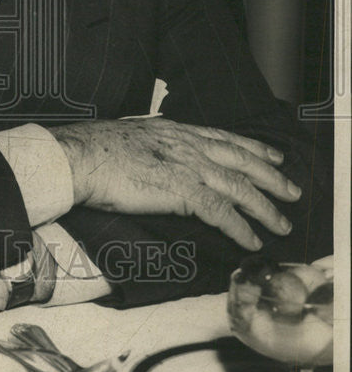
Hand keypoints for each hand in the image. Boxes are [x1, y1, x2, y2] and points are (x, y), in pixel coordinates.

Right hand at [47, 117, 300, 250]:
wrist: (80, 157)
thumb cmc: (94, 150)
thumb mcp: (131, 136)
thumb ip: (152, 144)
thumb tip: (155, 154)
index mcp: (174, 130)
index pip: (223, 137)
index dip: (252, 147)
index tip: (272, 155)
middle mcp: (186, 144)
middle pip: (240, 159)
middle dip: (271, 176)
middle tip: (292, 191)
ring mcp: (186, 166)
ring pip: (238, 187)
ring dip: (264, 207)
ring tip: (281, 224)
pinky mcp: (181, 190)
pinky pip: (220, 212)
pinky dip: (239, 228)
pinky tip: (251, 240)